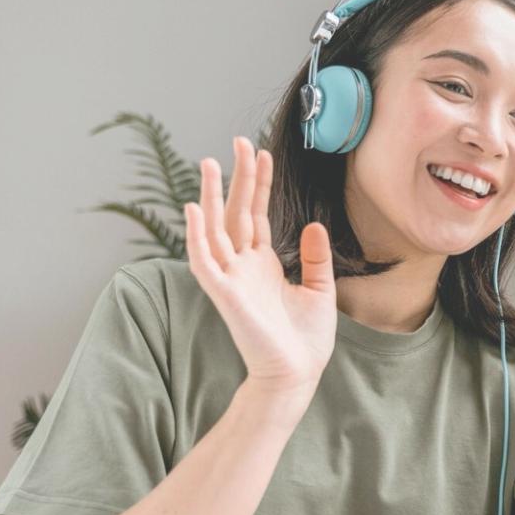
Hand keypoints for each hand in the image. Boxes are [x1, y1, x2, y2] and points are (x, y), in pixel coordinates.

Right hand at [185, 137, 337, 403]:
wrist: (298, 373)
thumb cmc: (306, 339)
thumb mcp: (320, 290)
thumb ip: (315, 257)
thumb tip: (314, 223)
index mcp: (263, 264)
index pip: (257, 214)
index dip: (259, 184)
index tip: (261, 153)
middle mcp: (244, 266)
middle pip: (236, 212)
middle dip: (237, 177)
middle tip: (238, 141)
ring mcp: (232, 278)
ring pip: (214, 229)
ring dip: (210, 195)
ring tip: (208, 162)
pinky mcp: (225, 294)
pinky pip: (204, 260)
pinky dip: (196, 235)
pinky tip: (195, 208)